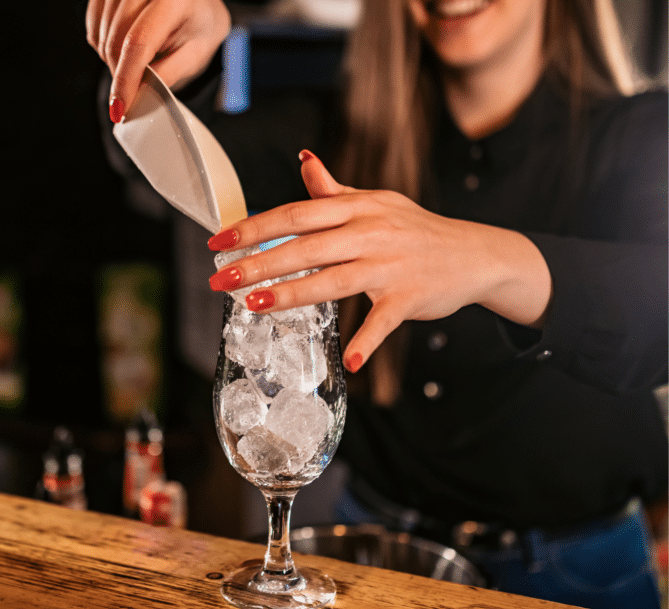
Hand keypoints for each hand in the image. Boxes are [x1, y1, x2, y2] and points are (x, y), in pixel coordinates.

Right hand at [86, 0, 230, 121]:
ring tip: (138, 63)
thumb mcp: (195, 55)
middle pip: (115, 39)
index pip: (139, 42)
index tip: (121, 109)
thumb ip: (168, 74)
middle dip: (120, 73)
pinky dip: (103, 44)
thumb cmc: (200, 27)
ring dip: (112, 59)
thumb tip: (137, 95)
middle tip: (134, 90)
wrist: (198, 4)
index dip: (126, 79)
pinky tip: (124, 47)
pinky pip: (93, 26)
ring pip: (101, 35)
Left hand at [207, 151, 552, 371]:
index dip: (254, 227)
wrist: (477, 253)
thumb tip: (304, 160)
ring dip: (292, 294)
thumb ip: (335, 190)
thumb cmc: (416, 229)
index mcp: (358, 207)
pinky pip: (384, 321)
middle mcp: (371, 231)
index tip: (219, 240)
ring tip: (254, 306)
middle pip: (305, 246)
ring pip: (333, 280)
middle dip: (258, 263)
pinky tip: (349, 361)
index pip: (296, 213)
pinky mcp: (410, 296)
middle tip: (220, 278)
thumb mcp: (377, 202)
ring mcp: (391, 265)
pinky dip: (368, 341)